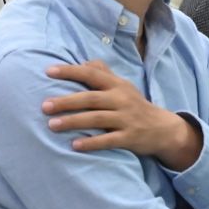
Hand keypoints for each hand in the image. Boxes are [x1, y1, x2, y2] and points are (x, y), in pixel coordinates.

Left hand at [42, 61, 202, 170]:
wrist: (163, 129)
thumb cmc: (134, 105)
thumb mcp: (122, 86)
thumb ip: (103, 74)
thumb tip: (83, 63)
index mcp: (117, 85)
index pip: (91, 74)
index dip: (70, 71)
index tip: (48, 71)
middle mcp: (121, 99)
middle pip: (90, 98)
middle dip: (66, 101)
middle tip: (44, 105)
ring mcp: (126, 119)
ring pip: (96, 119)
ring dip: (73, 121)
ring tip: (52, 125)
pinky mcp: (129, 137)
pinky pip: (108, 140)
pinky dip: (91, 143)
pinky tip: (74, 145)